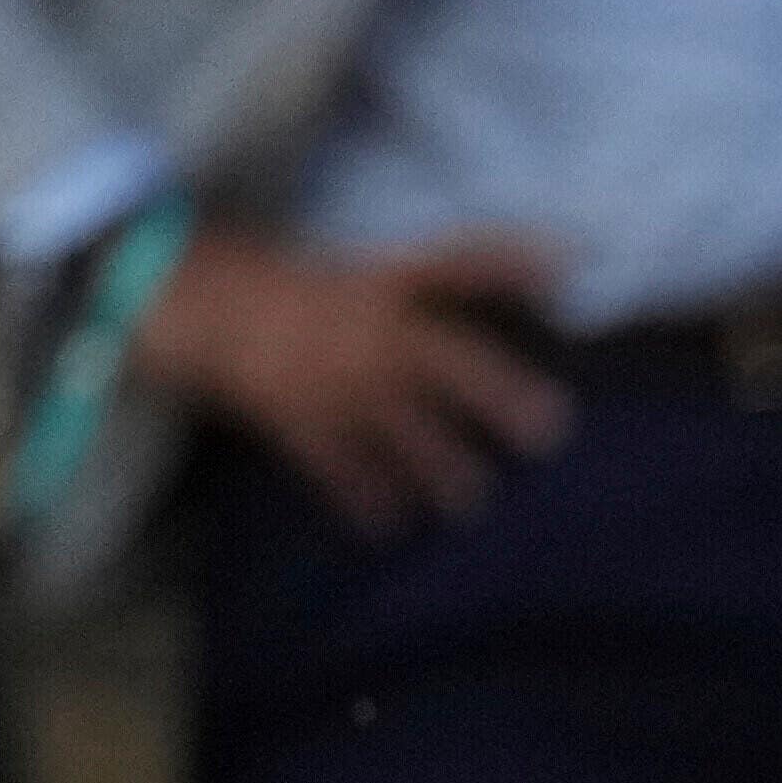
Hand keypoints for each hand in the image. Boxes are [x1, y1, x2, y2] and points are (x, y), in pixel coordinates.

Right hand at [132, 225, 570, 528]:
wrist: (209, 308)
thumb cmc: (312, 296)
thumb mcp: (377, 276)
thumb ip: (450, 282)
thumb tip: (549, 272)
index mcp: (386, 283)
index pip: (459, 261)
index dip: (514, 258)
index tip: (572, 260)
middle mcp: (368, 328)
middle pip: (446, 359)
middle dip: (498, 393)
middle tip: (552, 427)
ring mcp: (332, 376)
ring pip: (399, 427)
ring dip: (440, 467)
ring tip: (474, 501)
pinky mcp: (298, 418)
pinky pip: (336, 464)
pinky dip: (363, 496)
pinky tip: (390, 524)